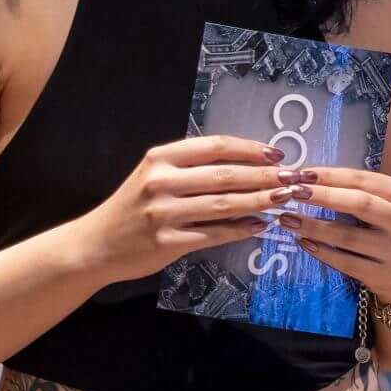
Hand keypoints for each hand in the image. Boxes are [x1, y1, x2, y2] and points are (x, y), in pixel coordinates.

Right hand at [75, 134, 292, 282]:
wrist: (97, 243)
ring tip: (284, 200)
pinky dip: (240, 230)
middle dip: (265, 177)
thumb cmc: (131, 207)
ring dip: (260, 202)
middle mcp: (162, 181)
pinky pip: (214, 234)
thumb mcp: (153, 176)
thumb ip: (190, 169)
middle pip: (225, 175)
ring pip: (224, 205)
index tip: (277, 153)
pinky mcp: (168, 242)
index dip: (250, 149)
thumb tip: (244, 166)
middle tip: (292, 179)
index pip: (215, 147)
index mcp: (161, 158)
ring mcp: (164, 213)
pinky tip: (260, 226)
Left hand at [286, 162, 390, 299]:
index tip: (300, 173)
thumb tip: (306, 178)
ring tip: (287, 219)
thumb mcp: (381, 204)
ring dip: (314, 226)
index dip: (329, 175)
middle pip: (358, 203)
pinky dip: (322, 252)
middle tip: (292, 192)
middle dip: (322, 196)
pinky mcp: (383, 274)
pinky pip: (346, 262)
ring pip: (348, 236)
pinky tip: (303, 242)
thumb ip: (352, 190)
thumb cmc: (384, 229)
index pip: (361, 179)